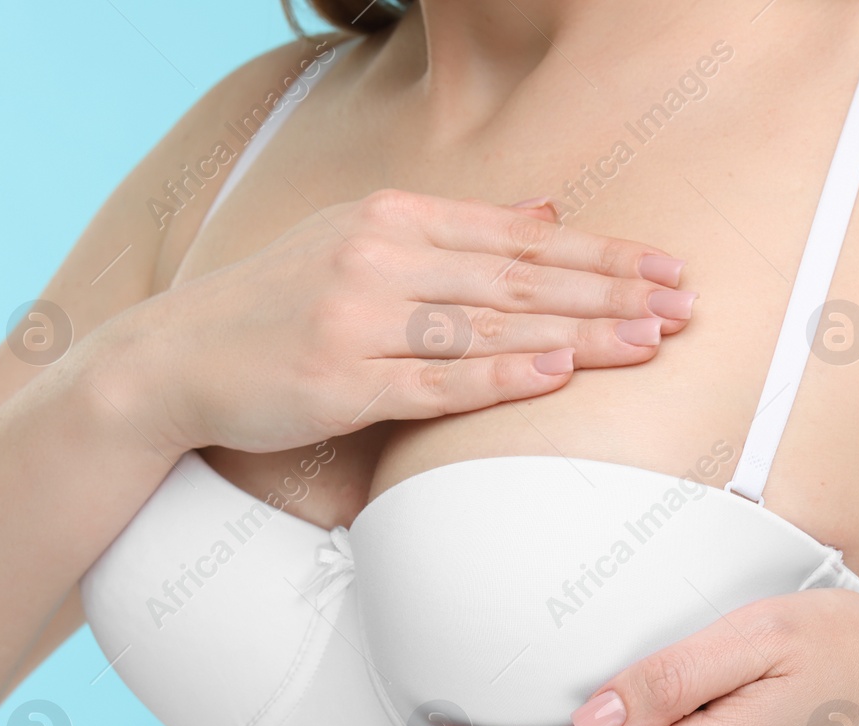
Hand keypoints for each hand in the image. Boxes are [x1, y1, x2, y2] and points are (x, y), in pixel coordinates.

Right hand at [81, 189, 694, 453]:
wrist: (174, 359)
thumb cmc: (279, 305)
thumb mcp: (362, 244)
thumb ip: (457, 235)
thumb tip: (546, 213)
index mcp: (394, 218)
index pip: (520, 236)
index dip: (601, 254)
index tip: (666, 267)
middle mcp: (382, 257)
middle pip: (520, 277)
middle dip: (611, 292)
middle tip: (684, 304)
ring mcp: (359, 319)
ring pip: (491, 326)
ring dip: (578, 333)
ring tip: (650, 340)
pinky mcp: (339, 380)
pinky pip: (435, 381)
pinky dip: (499, 376)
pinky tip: (556, 373)